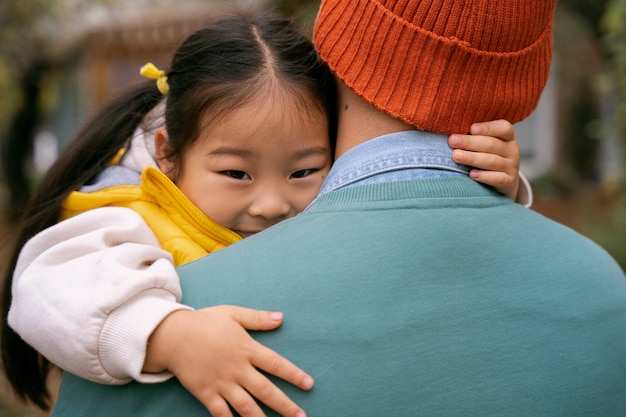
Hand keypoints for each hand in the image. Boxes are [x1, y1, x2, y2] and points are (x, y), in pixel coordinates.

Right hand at [145, 306, 311, 416]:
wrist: (172, 335)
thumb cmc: (204, 322)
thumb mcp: (232, 314)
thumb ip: (257, 318)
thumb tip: (281, 317)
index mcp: (246, 349)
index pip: (276, 364)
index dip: (294, 375)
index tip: (309, 384)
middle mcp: (237, 369)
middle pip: (266, 391)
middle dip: (285, 405)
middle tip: (301, 416)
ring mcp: (222, 383)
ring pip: (247, 407)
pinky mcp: (206, 393)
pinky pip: (221, 414)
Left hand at [449, 119, 519, 199]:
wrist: (503, 181)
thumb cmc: (487, 155)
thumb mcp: (486, 143)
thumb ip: (474, 135)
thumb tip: (453, 132)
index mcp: (508, 136)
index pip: (503, 128)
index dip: (487, 128)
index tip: (471, 128)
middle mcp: (512, 150)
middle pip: (492, 145)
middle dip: (470, 143)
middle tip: (453, 141)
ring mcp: (511, 167)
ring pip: (492, 161)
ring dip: (472, 158)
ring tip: (456, 156)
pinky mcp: (509, 182)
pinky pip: (498, 179)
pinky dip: (484, 176)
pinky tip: (472, 174)